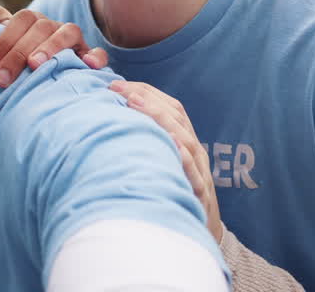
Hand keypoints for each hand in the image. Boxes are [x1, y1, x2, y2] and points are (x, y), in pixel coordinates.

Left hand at [0, 6, 107, 86]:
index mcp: (32, 21)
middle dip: (18, 51)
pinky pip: (97, 53)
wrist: (45, 79)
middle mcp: (53, 26)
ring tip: (34, 65)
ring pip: (68, 32)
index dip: (3, 40)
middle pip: (40, 27)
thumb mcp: (6, 48)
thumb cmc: (17, 64)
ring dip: (51, 46)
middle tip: (2, 77)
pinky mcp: (89, 57)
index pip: (20, 19)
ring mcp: (73, 40)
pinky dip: (95, 56)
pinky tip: (88, 64)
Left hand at [110, 80, 221, 242]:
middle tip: (119, 88)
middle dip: (146, 98)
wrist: (201, 231)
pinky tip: (171, 144)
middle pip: (175, 116)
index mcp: (185, 140)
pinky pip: (194, 173)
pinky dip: (184, 158)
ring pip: (185, 138)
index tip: (116, 83)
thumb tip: (113, 122)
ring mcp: (200, 171)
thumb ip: (146, 143)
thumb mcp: (159, 163)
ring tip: (135, 103)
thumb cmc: (174, 192)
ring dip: (160, 118)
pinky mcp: (201, 194)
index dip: (145, 91)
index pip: (169, 107)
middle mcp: (195, 151)